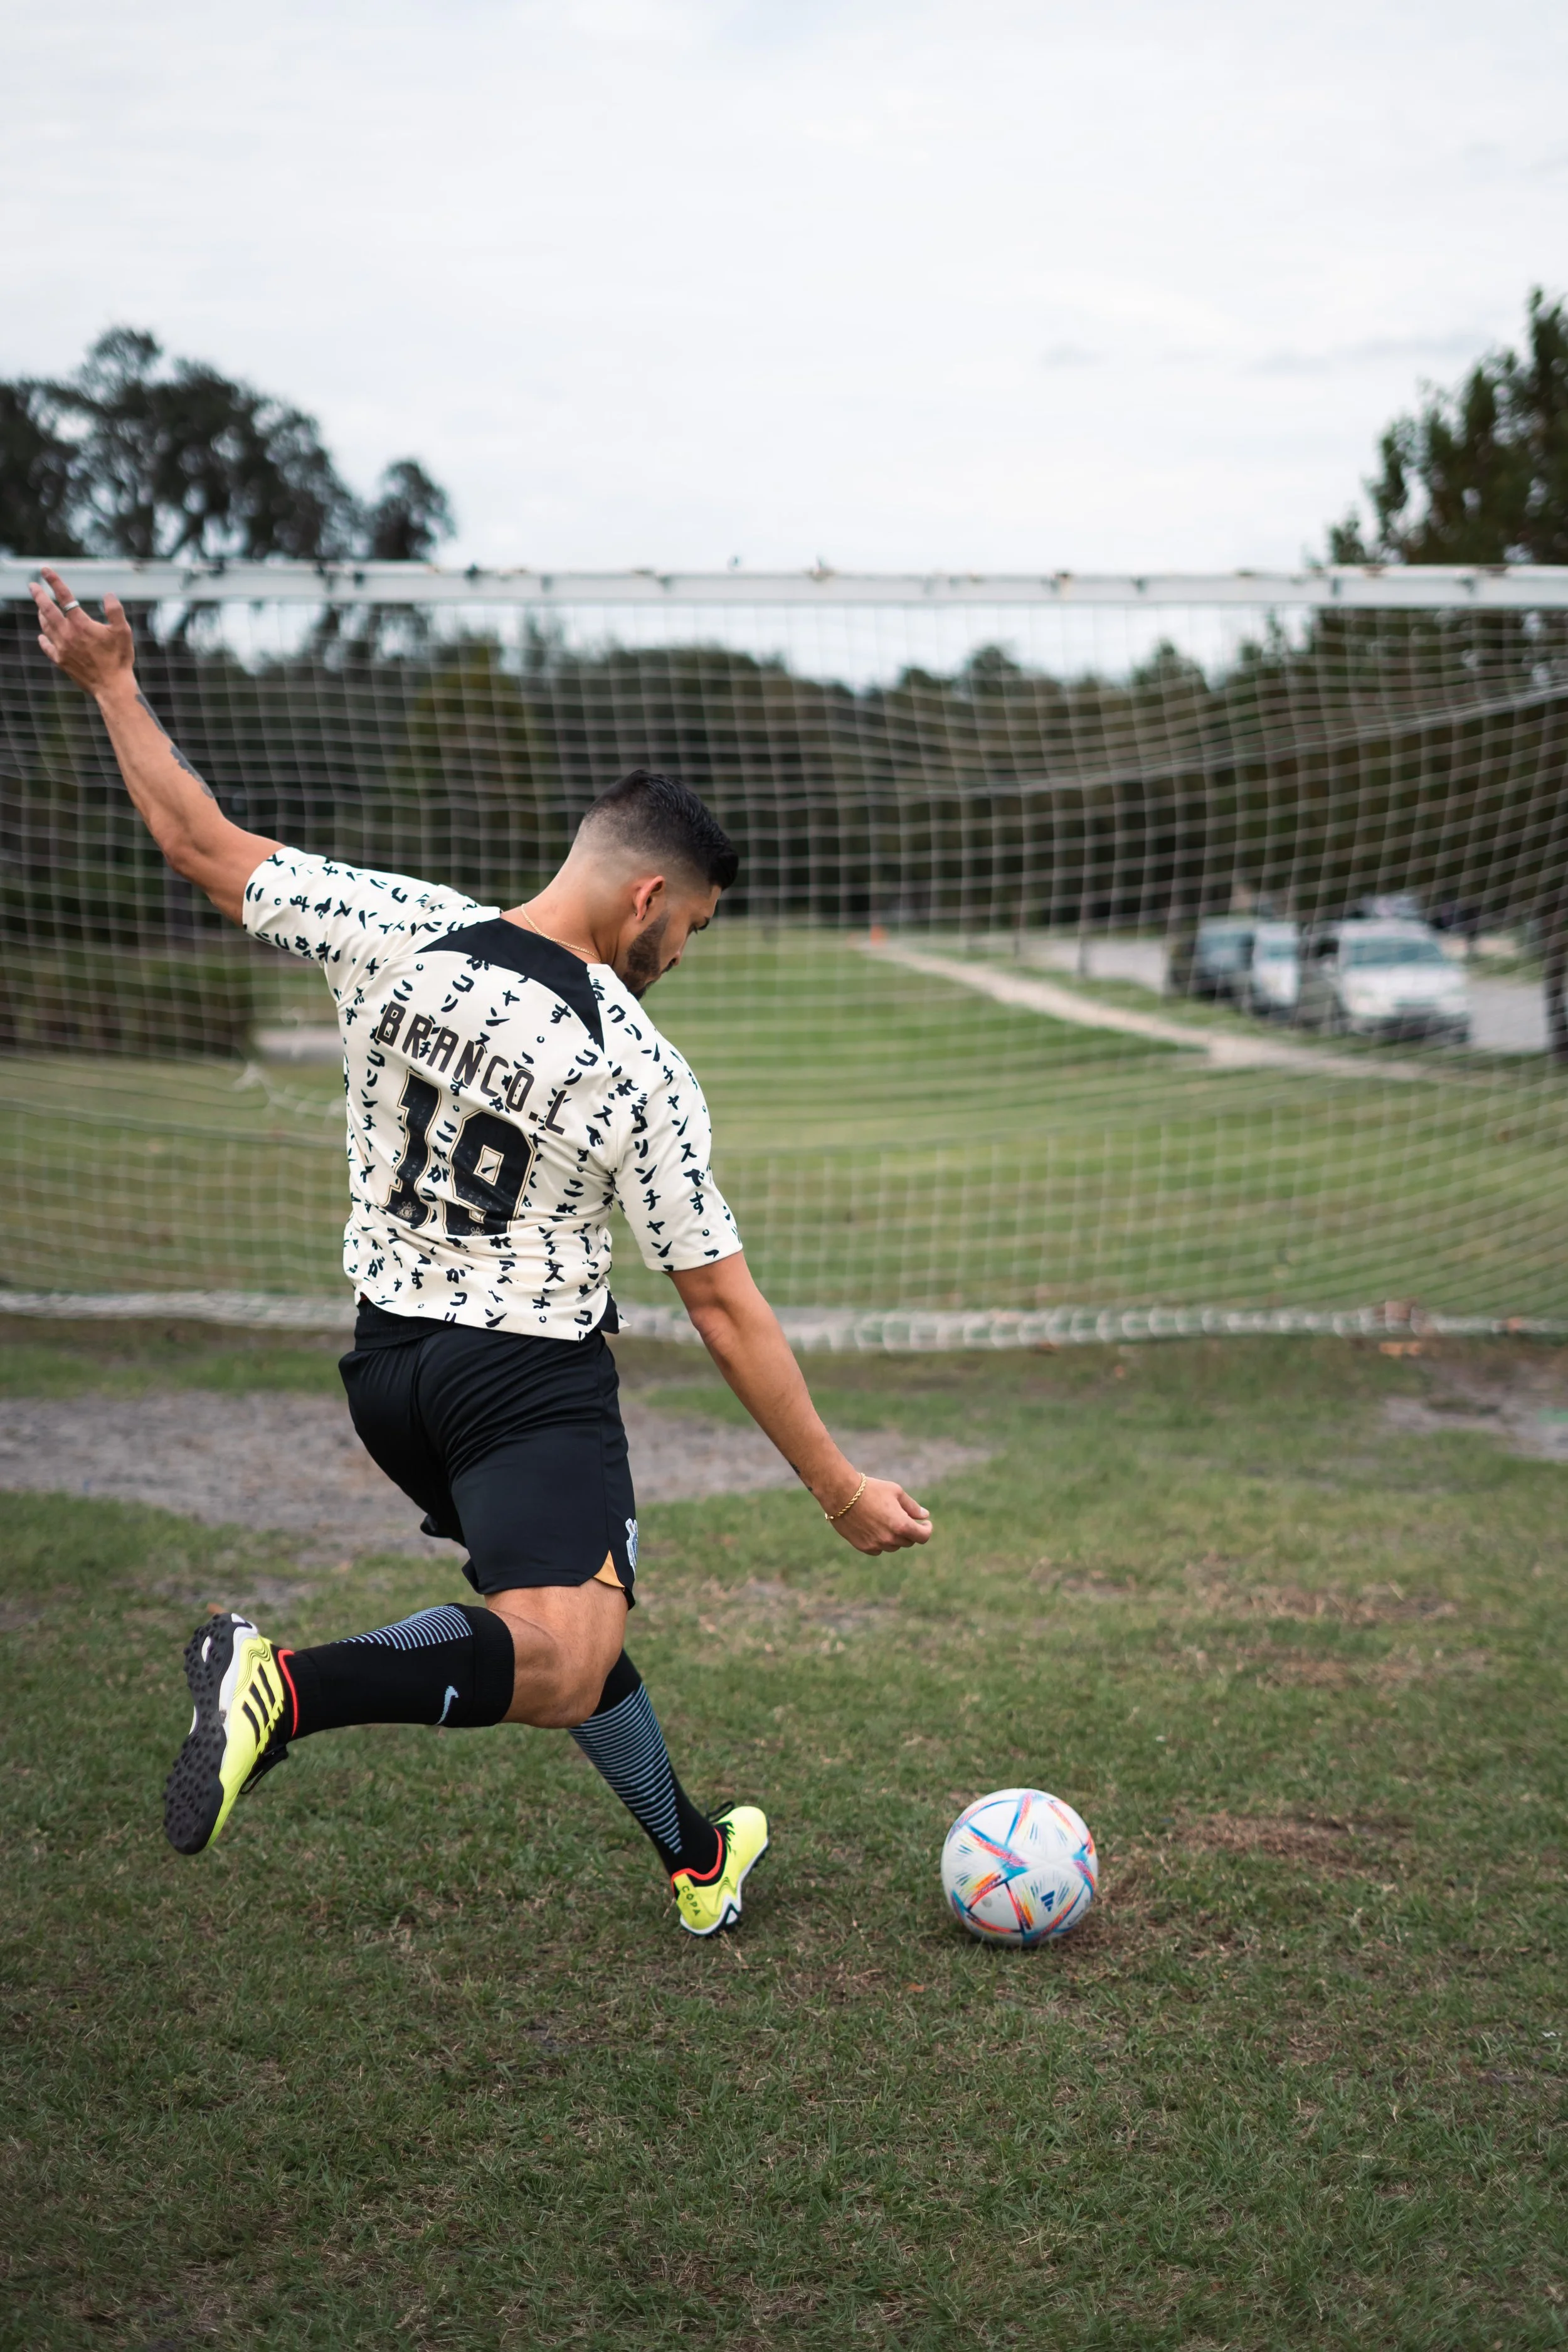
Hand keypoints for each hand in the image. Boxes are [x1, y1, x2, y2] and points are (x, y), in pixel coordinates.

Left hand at [31, 568, 135, 699]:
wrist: (112, 687)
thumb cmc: (119, 658)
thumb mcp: (123, 631)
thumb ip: (115, 611)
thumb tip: (108, 594)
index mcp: (81, 624)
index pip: (64, 596)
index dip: (54, 581)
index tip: (45, 570)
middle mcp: (67, 634)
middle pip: (47, 610)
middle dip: (38, 595)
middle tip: (32, 585)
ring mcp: (62, 648)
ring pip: (46, 626)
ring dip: (41, 614)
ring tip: (40, 608)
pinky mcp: (61, 661)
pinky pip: (47, 646)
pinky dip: (43, 639)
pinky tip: (41, 636)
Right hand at [828, 1473, 932, 1554]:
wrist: (841, 1494)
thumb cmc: (870, 1489)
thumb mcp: (896, 1492)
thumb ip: (912, 1507)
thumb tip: (924, 1515)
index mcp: (901, 1525)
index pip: (923, 1537)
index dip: (926, 1530)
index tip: (925, 1524)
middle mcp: (890, 1539)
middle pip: (908, 1541)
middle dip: (910, 1531)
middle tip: (905, 1518)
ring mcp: (876, 1544)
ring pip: (893, 1546)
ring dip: (895, 1537)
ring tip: (887, 1520)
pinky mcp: (863, 1547)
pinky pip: (878, 1549)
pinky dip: (881, 1541)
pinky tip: (875, 1527)